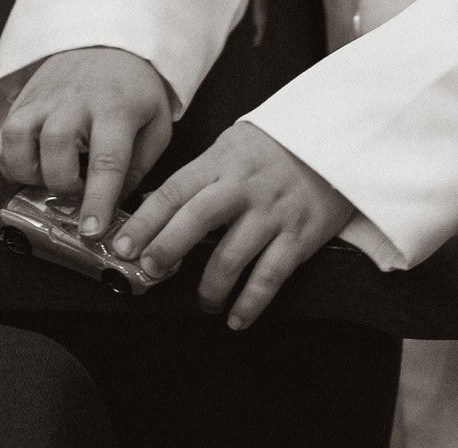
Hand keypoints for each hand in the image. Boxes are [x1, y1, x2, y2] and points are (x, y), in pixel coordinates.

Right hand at [0, 46, 173, 240]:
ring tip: (46, 179)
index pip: (107, 160)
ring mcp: (45, 97)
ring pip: (18, 136)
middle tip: (74, 193)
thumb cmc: (136, 91)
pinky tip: (30, 166)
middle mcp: (76, 100)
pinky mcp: (24, 98)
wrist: (109, 42)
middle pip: (55, 146)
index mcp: (117, 108)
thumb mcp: (157, 125)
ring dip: (27, 171)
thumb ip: (138, 168)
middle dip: (61, 183)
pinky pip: (4, 133)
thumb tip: (113, 205)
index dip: (97, 200)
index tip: (92, 230)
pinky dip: (10, 159)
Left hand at [110, 122, 353, 330]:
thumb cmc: (273, 146)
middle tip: (149, 271)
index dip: (144, 221)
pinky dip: (251, 302)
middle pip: (195, 220)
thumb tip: (153, 207)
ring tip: (204, 302)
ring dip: (210, 287)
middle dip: (166, 249)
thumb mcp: (229, 147)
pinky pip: (270, 276)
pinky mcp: (300, 236)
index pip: (173, 192)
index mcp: (220, 164)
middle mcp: (243, 188)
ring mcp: (272, 213)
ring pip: (231, 256)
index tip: (121, 245)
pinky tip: (237, 318)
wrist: (336, 139)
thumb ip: (197, 177)